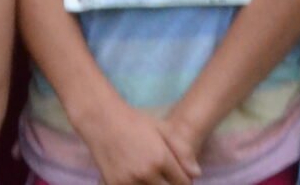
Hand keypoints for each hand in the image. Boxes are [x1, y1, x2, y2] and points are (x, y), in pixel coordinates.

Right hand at [76, 97, 197, 184]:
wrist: (102, 120)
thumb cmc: (135, 121)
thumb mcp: (162, 130)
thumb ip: (182, 152)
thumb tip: (197, 174)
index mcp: (161, 159)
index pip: (182, 183)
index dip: (184, 181)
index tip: (180, 177)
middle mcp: (146, 173)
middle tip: (166, 177)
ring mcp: (129, 181)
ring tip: (152, 177)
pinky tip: (137, 178)